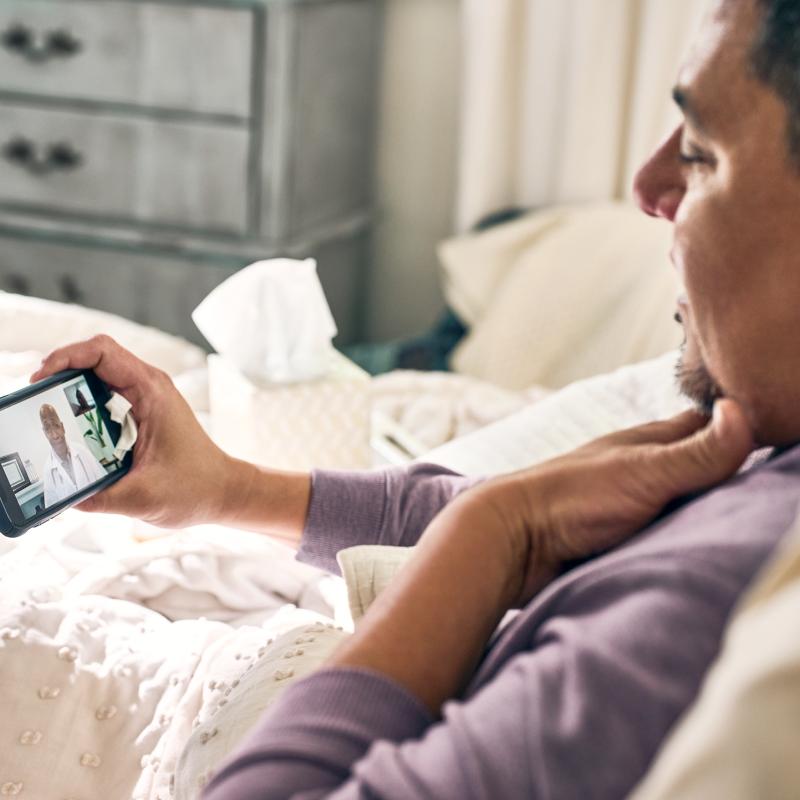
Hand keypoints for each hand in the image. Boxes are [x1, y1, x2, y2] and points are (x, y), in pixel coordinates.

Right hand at [31, 334, 235, 527]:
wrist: (224, 492)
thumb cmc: (195, 489)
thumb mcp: (143, 497)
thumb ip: (99, 498)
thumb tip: (59, 497)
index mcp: (153, 392)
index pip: (102, 351)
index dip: (65, 357)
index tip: (40, 380)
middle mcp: (151, 387)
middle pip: (96, 357)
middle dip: (60, 370)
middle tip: (35, 398)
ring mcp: (148, 398)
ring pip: (100, 374)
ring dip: (70, 387)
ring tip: (46, 411)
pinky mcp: (145, 412)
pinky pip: (107, 395)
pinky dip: (83, 403)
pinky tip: (70, 428)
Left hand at [444, 400, 753, 607]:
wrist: (513, 542)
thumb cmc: (573, 499)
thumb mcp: (644, 473)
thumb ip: (696, 453)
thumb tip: (744, 410)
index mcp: (645, 443)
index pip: (700, 426)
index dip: (734, 426)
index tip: (771, 434)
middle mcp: (635, 467)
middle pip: (690, 461)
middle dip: (722, 467)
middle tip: (762, 483)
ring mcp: (624, 500)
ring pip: (675, 497)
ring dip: (700, 504)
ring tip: (737, 516)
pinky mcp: (613, 535)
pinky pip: (657, 529)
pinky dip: (677, 531)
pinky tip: (692, 542)